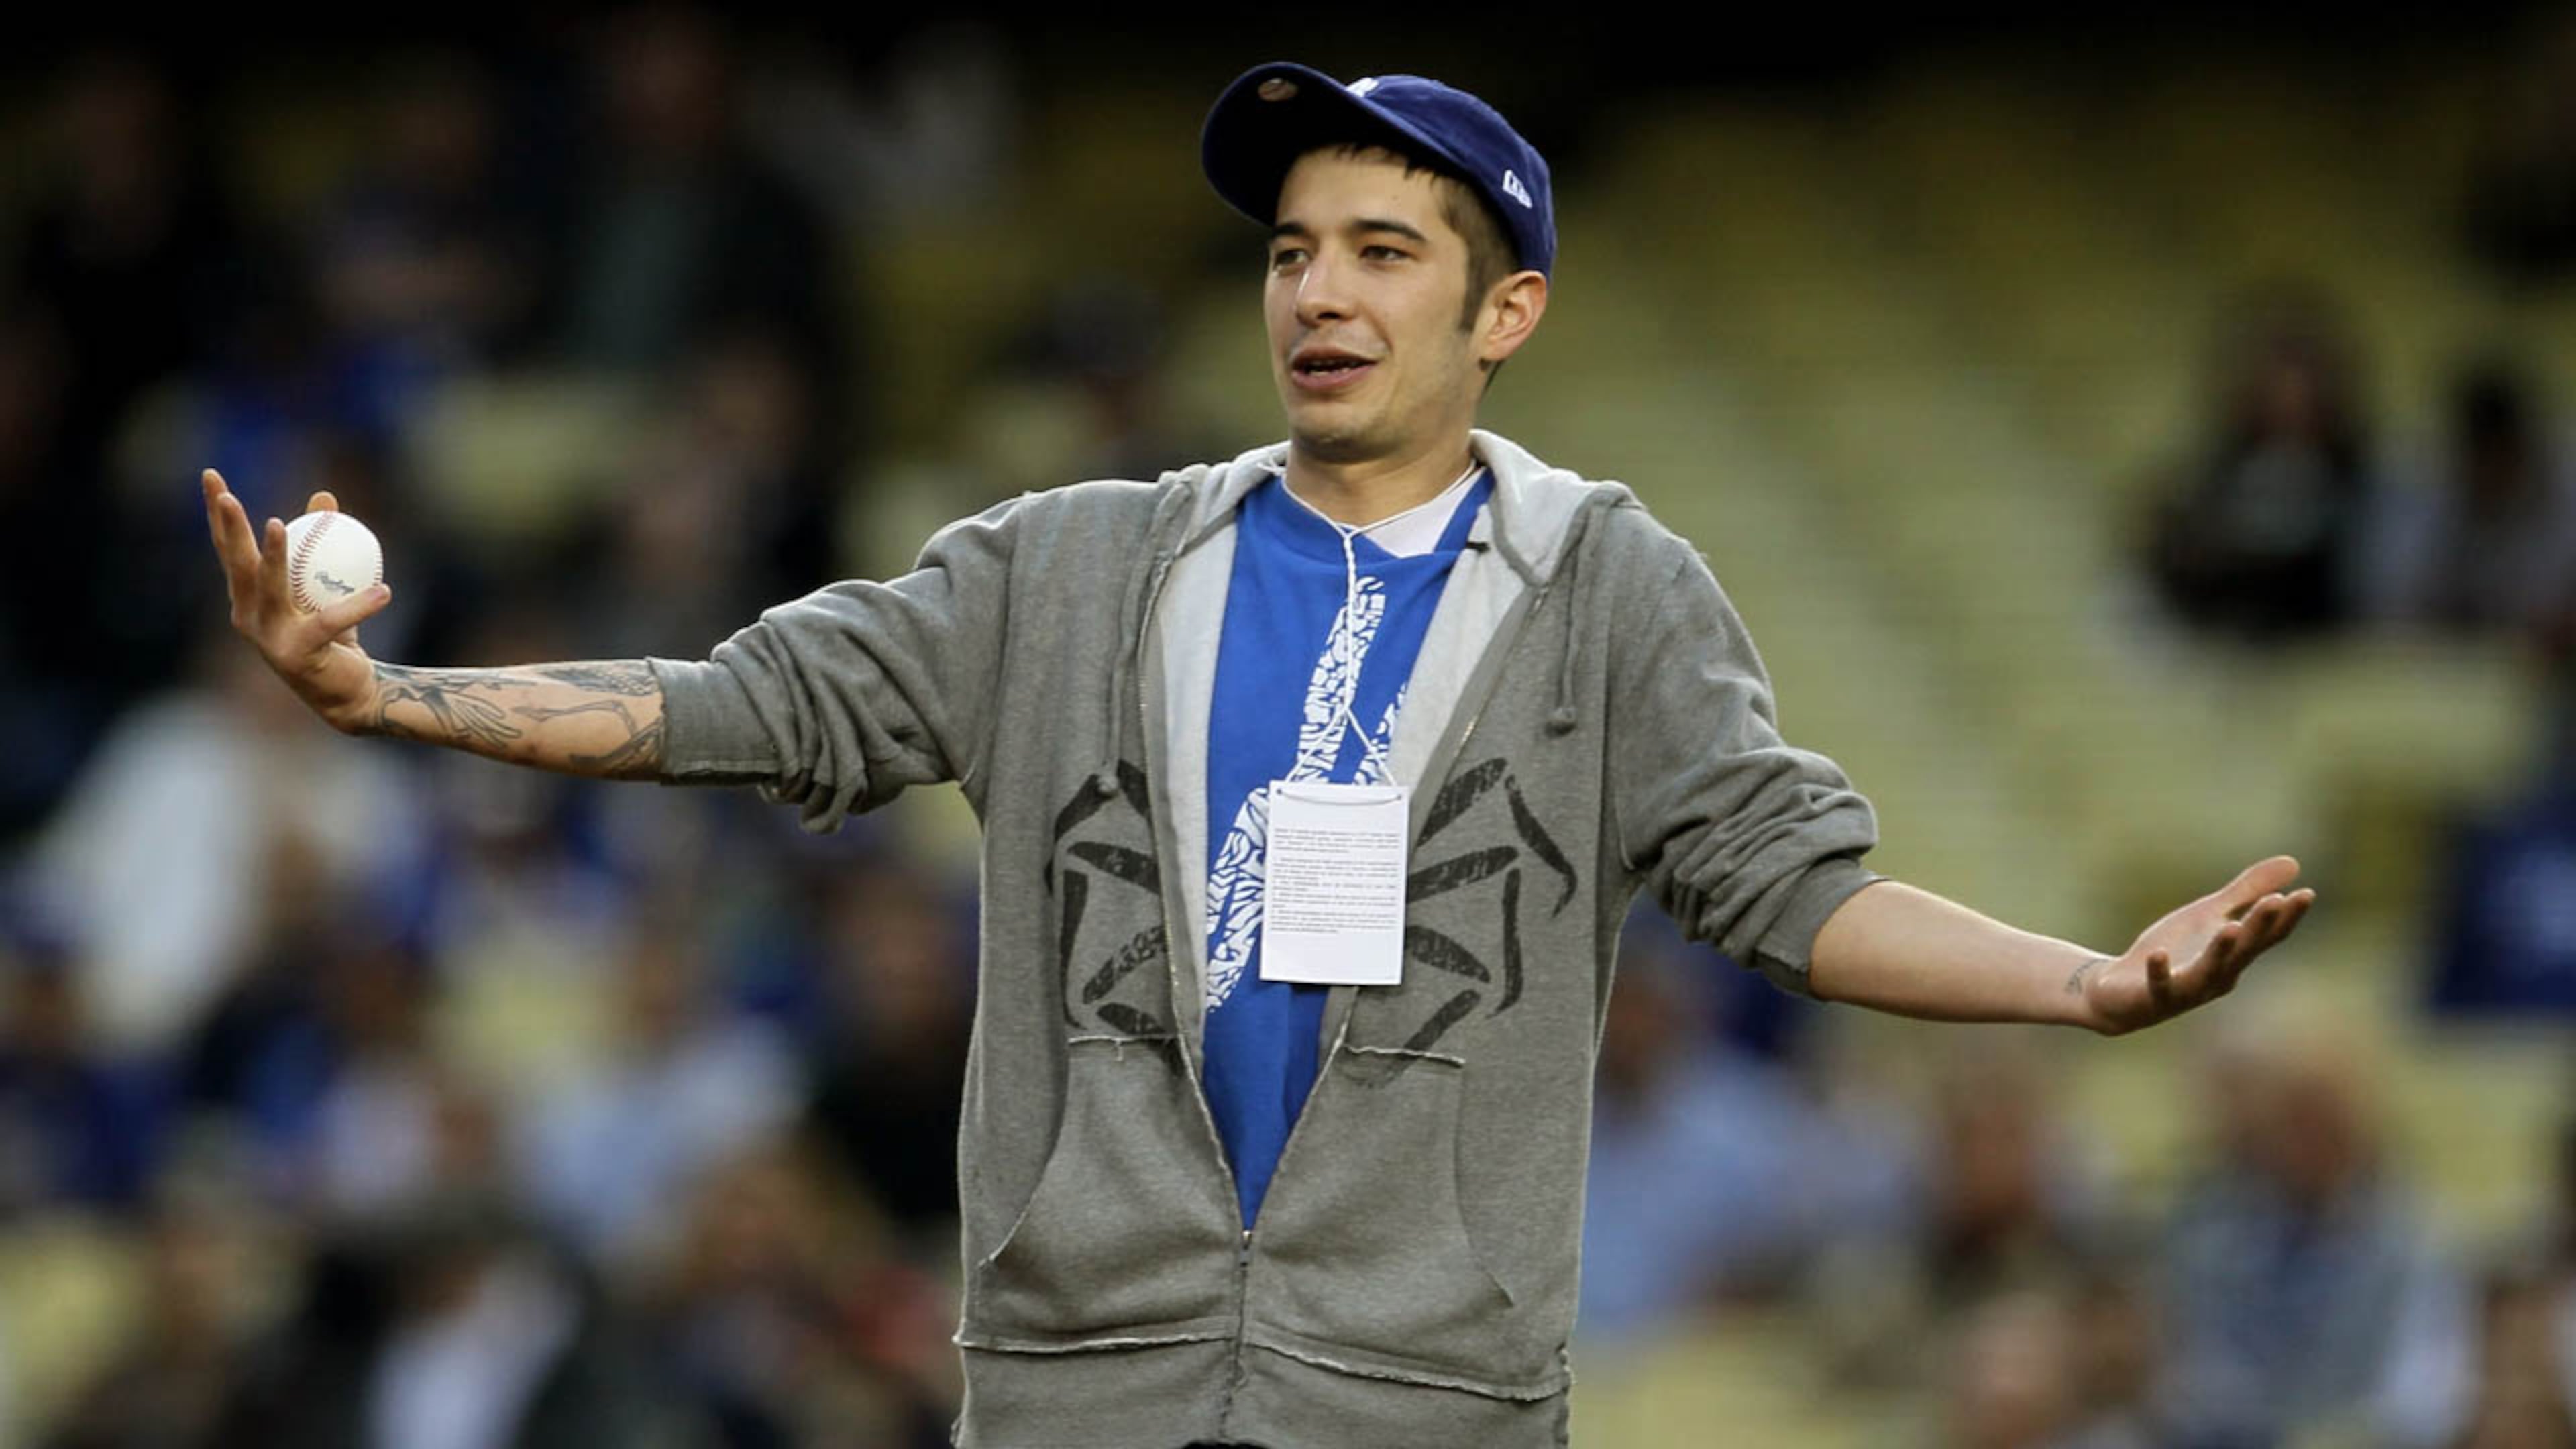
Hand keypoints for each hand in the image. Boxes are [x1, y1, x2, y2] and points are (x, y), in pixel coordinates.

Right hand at [203, 468, 391, 733]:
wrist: (350, 692)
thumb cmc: (334, 635)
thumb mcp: (325, 584)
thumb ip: (322, 543)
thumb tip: (325, 496)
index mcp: (247, 598)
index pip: (228, 548)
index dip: (216, 514)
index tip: (210, 476)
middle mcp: (248, 616)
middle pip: (236, 564)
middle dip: (228, 528)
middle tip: (225, 494)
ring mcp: (268, 638)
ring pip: (269, 588)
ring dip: (272, 555)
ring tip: (275, 523)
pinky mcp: (297, 655)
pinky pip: (330, 622)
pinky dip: (358, 605)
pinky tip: (384, 591)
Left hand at [2080, 856, 2315, 1035]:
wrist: (2120, 991)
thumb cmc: (2174, 951)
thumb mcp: (2209, 915)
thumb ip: (2246, 892)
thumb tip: (2294, 863)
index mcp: (2235, 956)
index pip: (2267, 936)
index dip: (2286, 917)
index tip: (2306, 893)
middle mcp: (2218, 976)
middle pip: (2243, 950)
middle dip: (2259, 926)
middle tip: (2277, 901)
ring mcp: (2186, 989)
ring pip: (2208, 971)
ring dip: (2220, 951)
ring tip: (2231, 927)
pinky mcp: (2152, 996)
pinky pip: (2158, 985)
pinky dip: (2160, 971)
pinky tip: (2158, 953)